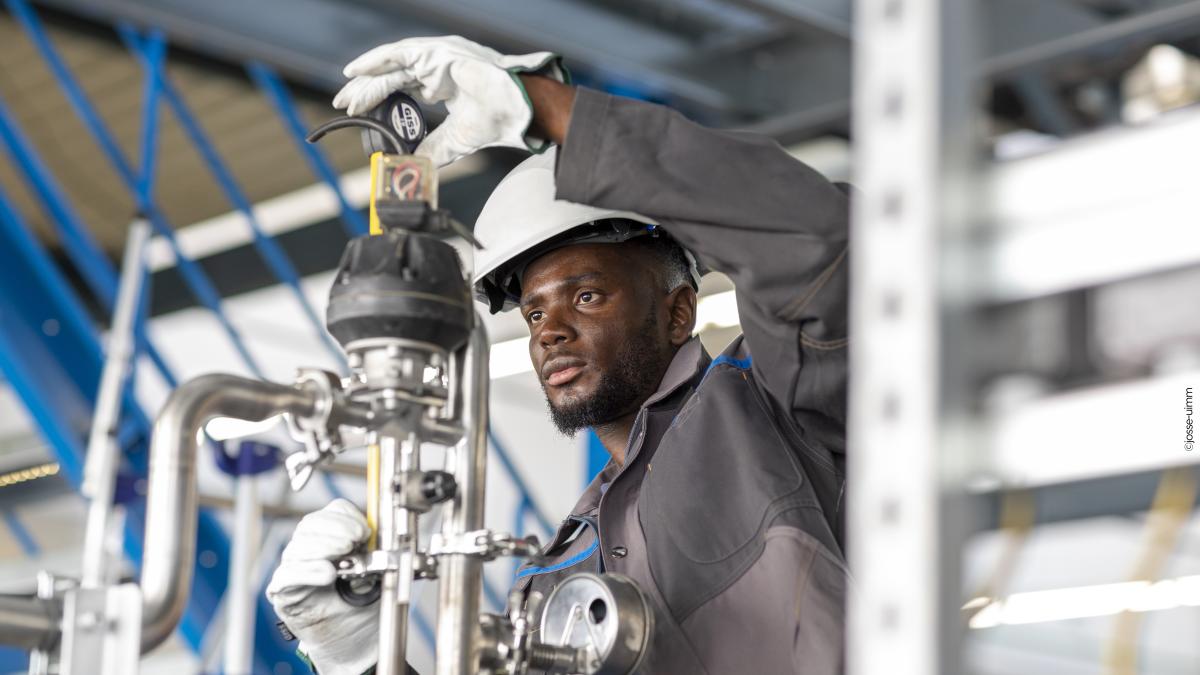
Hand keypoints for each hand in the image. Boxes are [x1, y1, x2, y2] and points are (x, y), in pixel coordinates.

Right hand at [267, 499, 376, 674]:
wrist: (357, 640)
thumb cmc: (364, 604)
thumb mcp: (376, 570)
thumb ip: (371, 550)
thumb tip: (371, 533)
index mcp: (332, 537)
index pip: (332, 512)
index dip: (347, 517)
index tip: (364, 532)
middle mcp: (309, 549)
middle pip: (311, 524)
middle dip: (335, 530)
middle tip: (353, 543)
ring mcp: (294, 569)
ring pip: (297, 546)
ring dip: (323, 548)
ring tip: (343, 561)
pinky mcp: (284, 592)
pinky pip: (287, 575)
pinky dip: (308, 571)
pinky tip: (327, 575)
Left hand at [333, 35, 566, 166]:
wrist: (519, 110)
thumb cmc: (498, 120)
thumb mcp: (454, 140)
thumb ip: (431, 150)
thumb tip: (408, 165)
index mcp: (443, 83)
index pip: (401, 88)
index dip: (378, 99)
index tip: (357, 113)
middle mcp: (437, 68)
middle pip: (391, 76)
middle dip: (365, 91)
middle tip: (343, 105)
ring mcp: (437, 57)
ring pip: (392, 66)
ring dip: (367, 80)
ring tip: (346, 96)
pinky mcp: (437, 52)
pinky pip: (398, 54)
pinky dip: (375, 61)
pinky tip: (357, 71)